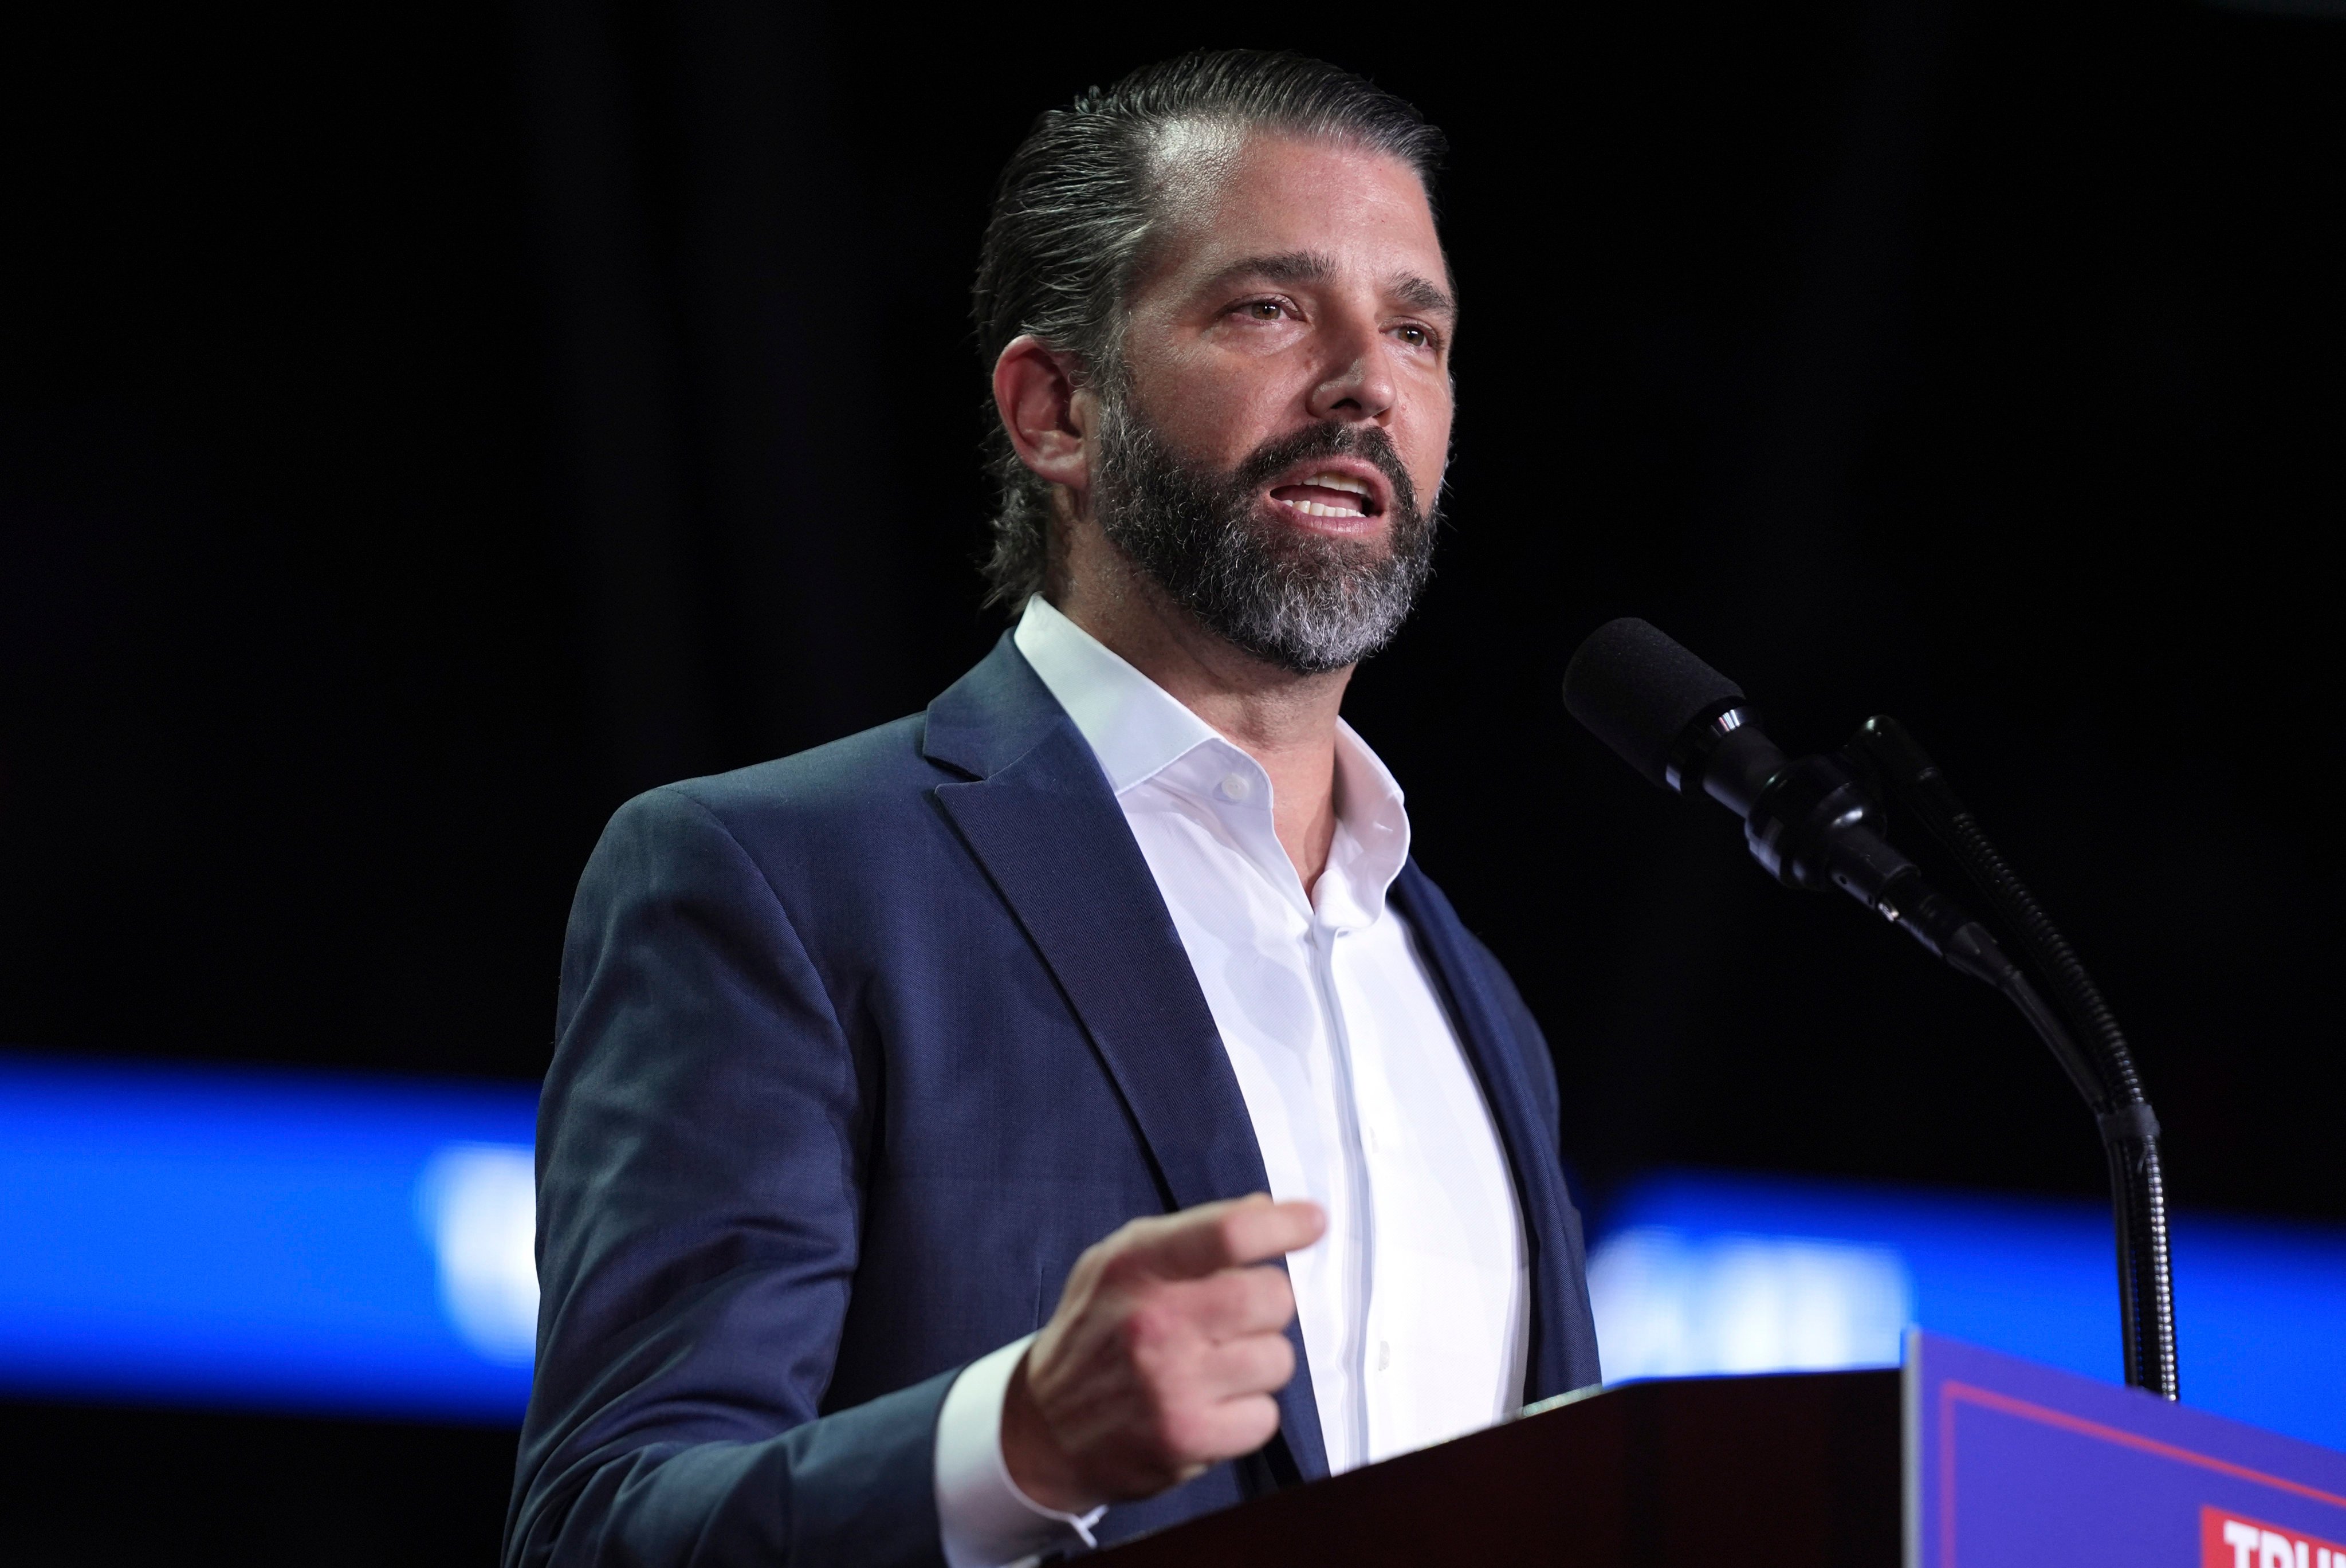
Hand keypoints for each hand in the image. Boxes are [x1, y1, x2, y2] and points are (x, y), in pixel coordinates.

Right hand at [1000, 1194, 1325, 1511]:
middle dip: (1268, 1303)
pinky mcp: (1187, 1438)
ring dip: (1258, 1361)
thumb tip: (1266, 1209)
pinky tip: (1211, 1405)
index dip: (1283, 1224)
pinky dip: (1248, 1413)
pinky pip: (1266, 1416)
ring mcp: (1171, 1384)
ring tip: (1216, 1366)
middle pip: (1271, 1296)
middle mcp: (1153, 1322)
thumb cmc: (1096, 1333)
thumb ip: (1191, 1235)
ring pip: (1278, 1358)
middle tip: (1239, 1316)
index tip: (1312, 1222)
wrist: (1044, 1429)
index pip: (1228, 1233)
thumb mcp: (1120, 1263)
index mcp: (1136, 1266)